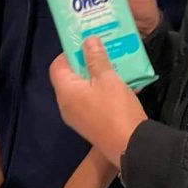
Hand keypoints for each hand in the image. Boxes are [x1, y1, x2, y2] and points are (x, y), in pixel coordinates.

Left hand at [50, 37, 147, 166]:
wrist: (131, 147)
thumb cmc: (116, 110)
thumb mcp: (108, 79)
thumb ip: (96, 59)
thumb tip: (87, 40)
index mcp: (66, 91)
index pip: (57, 66)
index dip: (69, 52)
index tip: (86, 43)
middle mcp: (66, 105)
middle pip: (69, 77)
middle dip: (85, 63)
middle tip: (101, 51)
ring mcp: (77, 117)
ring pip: (82, 90)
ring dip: (95, 76)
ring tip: (112, 64)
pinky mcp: (90, 125)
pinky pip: (90, 102)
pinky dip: (100, 91)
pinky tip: (118, 84)